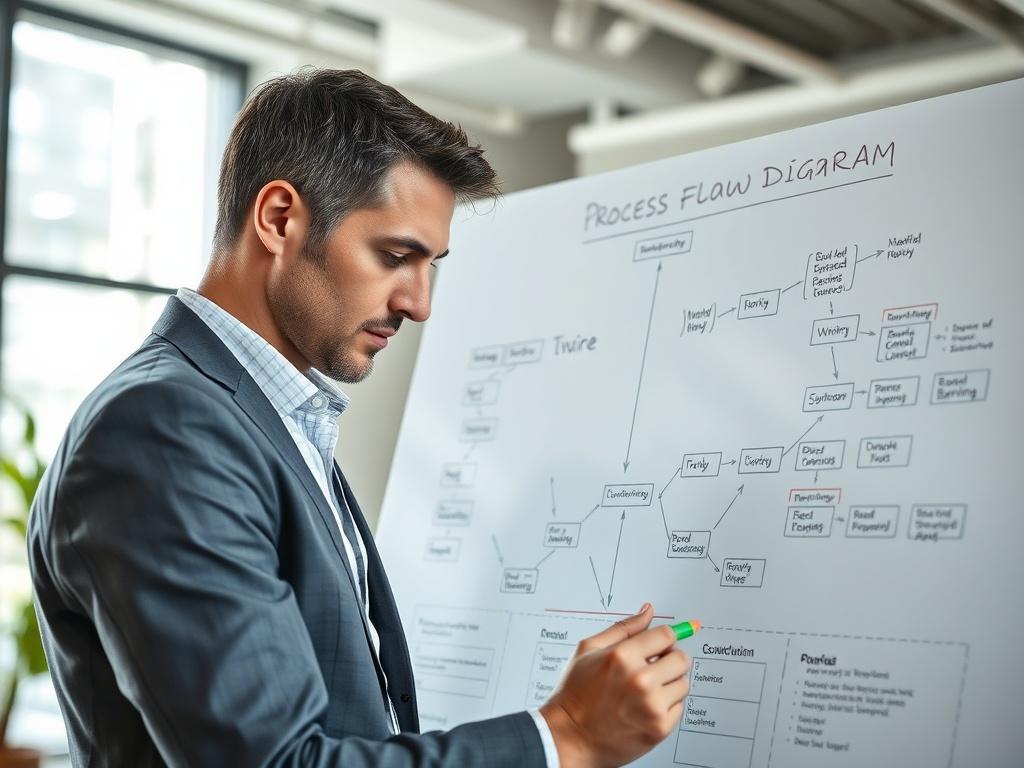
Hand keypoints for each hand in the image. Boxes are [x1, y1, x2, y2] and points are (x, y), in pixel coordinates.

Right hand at [539, 603, 690, 767]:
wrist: (570, 736)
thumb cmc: (576, 693)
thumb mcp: (590, 649)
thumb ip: (623, 628)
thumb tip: (648, 611)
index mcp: (622, 656)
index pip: (666, 635)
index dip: (665, 638)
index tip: (663, 643)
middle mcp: (640, 681)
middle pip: (681, 658)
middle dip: (669, 659)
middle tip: (653, 667)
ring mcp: (652, 706)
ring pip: (683, 683)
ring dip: (669, 683)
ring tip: (647, 689)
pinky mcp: (660, 728)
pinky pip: (679, 707)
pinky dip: (667, 705)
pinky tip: (646, 706)